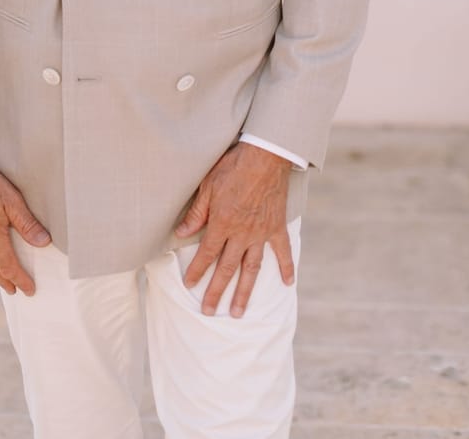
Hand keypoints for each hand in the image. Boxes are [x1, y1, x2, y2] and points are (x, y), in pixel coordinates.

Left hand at [174, 143, 293, 317]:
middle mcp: (242, 233)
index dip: (197, 271)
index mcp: (222, 223)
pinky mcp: (277, 227)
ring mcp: (261, 233)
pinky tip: (287, 284)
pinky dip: (286, 268)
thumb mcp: (208, 186)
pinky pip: (282, 252)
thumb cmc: (233, 167)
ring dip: (244, 291)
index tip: (190, 286)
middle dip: (216, 291)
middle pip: (227, 268)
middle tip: (208, 312)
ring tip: (239, 312)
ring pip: (251, 268)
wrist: (264, 155)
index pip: (207, 254)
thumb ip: (197, 213)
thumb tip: (181, 233)